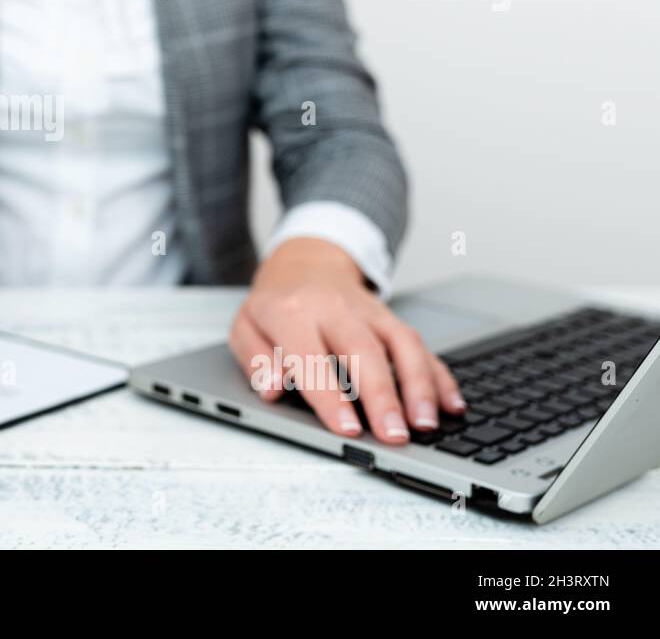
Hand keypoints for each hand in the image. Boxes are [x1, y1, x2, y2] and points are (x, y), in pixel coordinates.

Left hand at [228, 238, 465, 443]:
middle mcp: (335, 309)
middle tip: (395, 435)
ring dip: (419, 386)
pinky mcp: (391, 318)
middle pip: (363, 351)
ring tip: (427, 424)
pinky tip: (452, 405)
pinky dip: (439, 375)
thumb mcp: (245, 327)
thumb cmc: (275, 305)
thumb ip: (254, 359)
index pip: (311, 358)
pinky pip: (420, 345)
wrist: (303, 262)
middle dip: (382, 396)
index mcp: (291, 313)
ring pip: (401, 345)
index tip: (348, 429)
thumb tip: (272, 389)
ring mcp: (369, 312)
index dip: (331, 397)